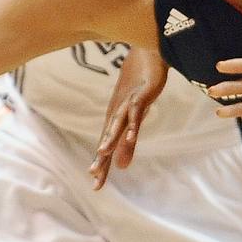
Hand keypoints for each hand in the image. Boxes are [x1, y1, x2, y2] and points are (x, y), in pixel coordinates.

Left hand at [89, 46, 167, 188]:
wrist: (147, 54)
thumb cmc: (138, 88)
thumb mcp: (134, 121)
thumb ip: (128, 144)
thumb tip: (121, 167)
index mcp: (115, 122)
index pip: (107, 148)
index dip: (102, 167)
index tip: (96, 186)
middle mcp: (118, 115)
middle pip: (108, 139)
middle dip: (102, 158)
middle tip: (94, 176)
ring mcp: (128, 104)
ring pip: (118, 124)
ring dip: (111, 139)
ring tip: (103, 154)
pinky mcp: (141, 95)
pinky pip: (136, 111)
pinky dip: (133, 122)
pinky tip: (131, 135)